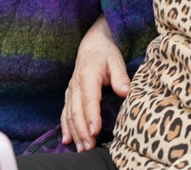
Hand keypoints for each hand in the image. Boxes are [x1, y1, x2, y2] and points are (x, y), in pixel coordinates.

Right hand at [61, 14, 128, 151]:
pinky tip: (68, 139)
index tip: (96, 130)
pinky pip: (65, 112)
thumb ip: (120, 76)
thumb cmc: (106, 52)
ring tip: (82, 148)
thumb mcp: (116, 60)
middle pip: (76, 110)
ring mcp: (71, 90)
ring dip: (74, 132)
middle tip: (89, 146)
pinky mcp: (69, 94)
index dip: (91, 115)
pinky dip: (65, 127)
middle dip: (82, 130)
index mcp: (88, 75)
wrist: (92, 42)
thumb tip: (126, 92)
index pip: (89, 99)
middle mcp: (76, 84)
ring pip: (69, 114)